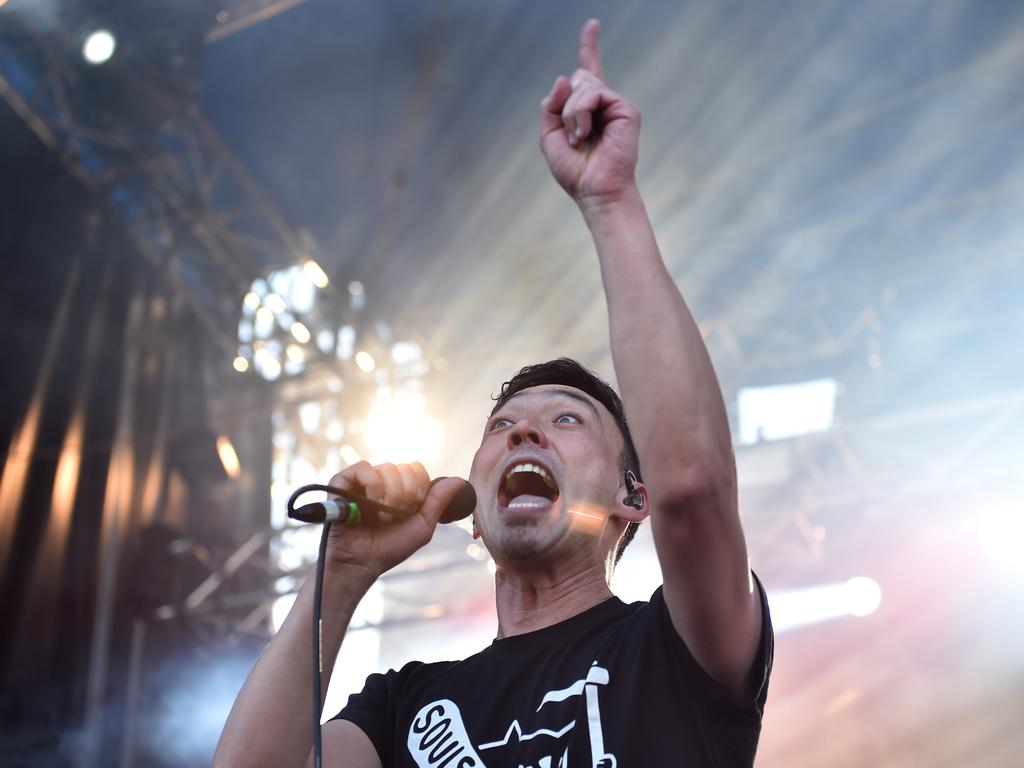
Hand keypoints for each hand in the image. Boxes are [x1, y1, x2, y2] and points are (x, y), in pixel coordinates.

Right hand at [321, 461, 464, 578]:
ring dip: (390, 496)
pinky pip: (365, 468)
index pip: (418, 470)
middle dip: (406, 495)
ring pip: (387, 468)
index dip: (420, 488)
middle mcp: (383, 480)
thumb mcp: (422, 527)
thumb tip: (460, 481)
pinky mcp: (344, 481)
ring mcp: (363, 480)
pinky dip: (373, 487)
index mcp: (401, 488)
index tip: (412, 509)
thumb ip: (439, 502)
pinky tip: (369, 505)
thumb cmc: (390, 548)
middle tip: (396, 515)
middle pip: (405, 468)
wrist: (361, 562)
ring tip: (381, 516)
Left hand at [540, 19, 641, 208]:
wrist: (595, 191)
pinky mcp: (626, 109)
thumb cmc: (575, 171)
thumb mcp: (549, 136)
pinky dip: (580, 113)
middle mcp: (604, 103)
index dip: (589, 47)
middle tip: (571, 137)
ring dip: (570, 113)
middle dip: (564, 106)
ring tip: (577, 138)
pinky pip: (593, 93)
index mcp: (588, 109)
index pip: (588, 71)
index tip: (592, 24)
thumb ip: (551, 106)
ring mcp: (616, 105)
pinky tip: (584, 134)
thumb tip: (566, 76)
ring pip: (582, 85)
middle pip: (577, 79)